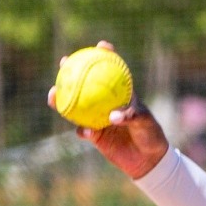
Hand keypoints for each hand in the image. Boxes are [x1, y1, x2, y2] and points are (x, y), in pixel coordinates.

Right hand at [48, 41, 168, 179]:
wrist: (148, 160)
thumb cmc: (151, 135)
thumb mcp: (145, 123)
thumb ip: (131, 117)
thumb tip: (112, 116)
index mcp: (120, 94)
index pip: (113, 71)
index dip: (106, 56)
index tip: (101, 46)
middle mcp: (106, 103)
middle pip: (86, 84)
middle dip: (72, 71)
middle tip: (64, 63)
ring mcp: (98, 118)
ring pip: (76, 106)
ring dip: (63, 99)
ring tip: (54, 94)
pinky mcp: (94, 135)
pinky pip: (83, 130)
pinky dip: (82, 130)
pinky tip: (83, 132)